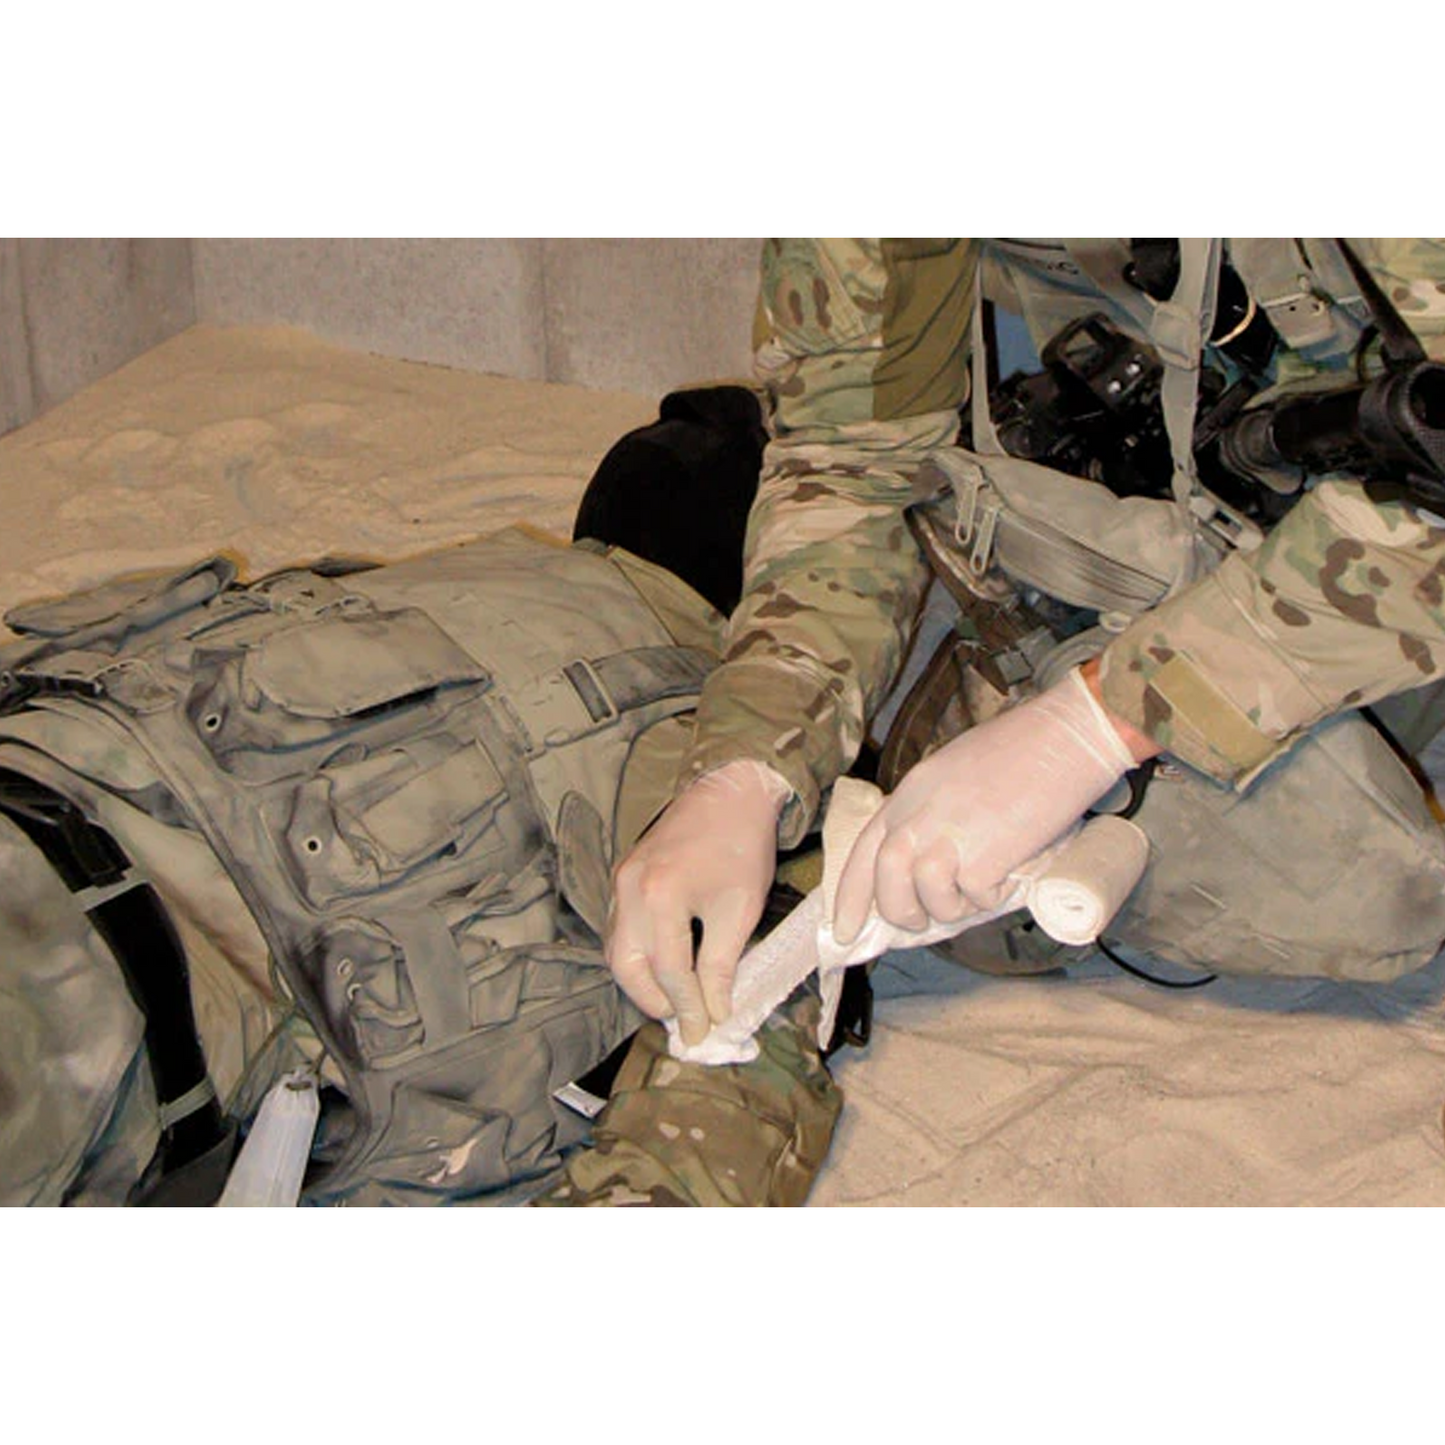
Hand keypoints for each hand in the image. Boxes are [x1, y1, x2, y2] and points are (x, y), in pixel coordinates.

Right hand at [606, 759, 790, 1045]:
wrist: (730, 793)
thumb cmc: (741, 847)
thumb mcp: (739, 910)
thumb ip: (721, 964)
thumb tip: (715, 1010)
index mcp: (661, 896)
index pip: (669, 971)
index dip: (686, 1007)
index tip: (702, 1031)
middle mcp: (630, 889)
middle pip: (626, 965)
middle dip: (652, 999)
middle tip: (683, 1017)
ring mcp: (620, 880)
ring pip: (615, 948)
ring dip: (640, 979)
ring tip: (674, 998)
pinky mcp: (622, 875)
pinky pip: (617, 927)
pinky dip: (635, 953)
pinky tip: (661, 964)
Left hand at [832, 666, 1146, 943]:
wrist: (1064, 738)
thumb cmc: (1020, 751)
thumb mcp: (952, 776)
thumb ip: (931, 814)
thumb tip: (925, 866)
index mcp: (909, 794)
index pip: (863, 853)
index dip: (849, 896)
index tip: (841, 930)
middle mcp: (919, 815)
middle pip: (886, 880)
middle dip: (898, 913)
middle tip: (919, 923)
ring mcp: (948, 835)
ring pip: (926, 898)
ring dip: (949, 908)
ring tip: (976, 891)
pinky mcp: (982, 856)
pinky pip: (975, 897)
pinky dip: (992, 896)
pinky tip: (1009, 873)